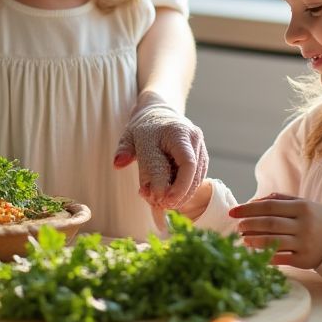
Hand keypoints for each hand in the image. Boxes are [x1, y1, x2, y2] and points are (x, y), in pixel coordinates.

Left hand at [113, 92, 207, 206]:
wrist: (160, 115)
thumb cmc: (144, 130)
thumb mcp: (130, 136)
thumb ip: (124, 150)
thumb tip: (118, 163)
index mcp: (172, 130)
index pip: (172, 161)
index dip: (166, 183)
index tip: (156, 199)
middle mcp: (189, 134)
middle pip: (190, 169)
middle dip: (178, 192)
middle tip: (163, 205)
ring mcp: (198, 144)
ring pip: (197, 175)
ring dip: (183, 194)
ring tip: (167, 203)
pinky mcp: (202, 154)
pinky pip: (198, 176)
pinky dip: (187, 190)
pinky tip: (174, 196)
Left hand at [228, 192, 321, 268]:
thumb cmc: (314, 217)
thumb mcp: (300, 203)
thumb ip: (277, 200)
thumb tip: (252, 203)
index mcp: (301, 207)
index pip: (269, 206)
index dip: (248, 209)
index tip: (233, 212)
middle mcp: (303, 224)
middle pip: (270, 223)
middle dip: (250, 225)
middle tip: (237, 227)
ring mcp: (305, 243)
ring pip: (275, 241)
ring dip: (255, 241)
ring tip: (243, 240)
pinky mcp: (306, 260)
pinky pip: (283, 259)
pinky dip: (268, 257)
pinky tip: (256, 254)